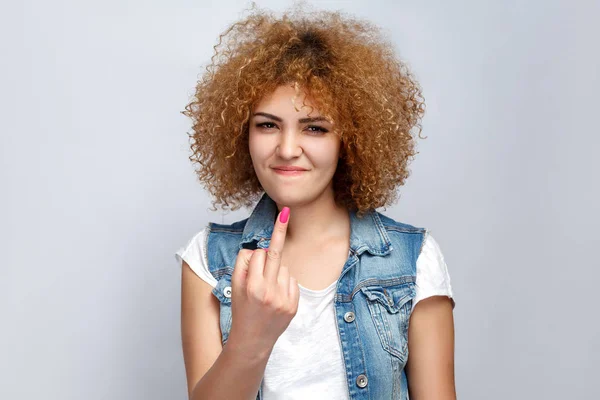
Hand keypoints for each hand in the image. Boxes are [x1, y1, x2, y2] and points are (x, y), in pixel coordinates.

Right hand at [227, 206, 299, 355]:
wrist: (252, 340)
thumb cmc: (241, 309)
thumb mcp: (234, 287)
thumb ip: (244, 265)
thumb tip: (260, 248)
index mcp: (252, 286)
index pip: (258, 254)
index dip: (256, 255)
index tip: (278, 216)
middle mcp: (269, 292)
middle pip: (274, 254)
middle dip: (279, 231)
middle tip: (285, 212)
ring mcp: (284, 299)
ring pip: (283, 268)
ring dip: (275, 272)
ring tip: (266, 291)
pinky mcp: (294, 305)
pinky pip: (291, 280)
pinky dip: (284, 283)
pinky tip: (276, 296)